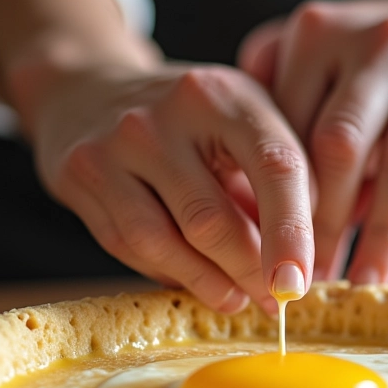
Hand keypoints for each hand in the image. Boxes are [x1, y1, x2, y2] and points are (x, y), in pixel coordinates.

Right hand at [12, 59, 313, 312]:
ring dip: (207, 283)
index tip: (299, 284)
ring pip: (163, 242)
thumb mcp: (245, 121)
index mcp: (224, 94)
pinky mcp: (78, 173)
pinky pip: (127, 246)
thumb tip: (310, 257)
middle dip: (248, 272)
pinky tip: (193, 278)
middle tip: (274, 300)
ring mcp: (112, 144)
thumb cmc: (189, 117)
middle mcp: (164, 115)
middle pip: (212, 219)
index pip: (274, 166)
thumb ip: (284, 177)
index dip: (293, 232)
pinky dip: (167, 272)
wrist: (88, 88)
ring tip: (236, 299)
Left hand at [239, 0, 387, 282]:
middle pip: (336, 145)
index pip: (289, 127)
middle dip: (325, 222)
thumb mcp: (343, 62)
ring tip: (368, 281)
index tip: (279, 249)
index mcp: (320, 33)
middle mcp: (371, 39)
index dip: (281, 196)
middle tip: (315, 279)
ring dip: (383, 229)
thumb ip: (293, 102)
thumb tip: (258, 195)